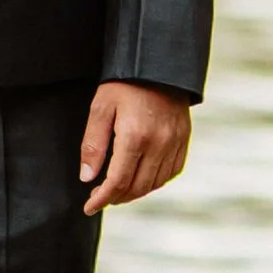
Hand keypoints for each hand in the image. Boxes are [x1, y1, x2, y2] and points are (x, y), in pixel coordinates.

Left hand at [79, 80, 190, 215]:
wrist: (157, 65)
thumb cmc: (124, 85)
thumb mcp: (100, 108)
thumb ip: (93, 144)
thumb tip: (87, 178)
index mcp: (135, 137)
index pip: (118, 181)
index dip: (102, 199)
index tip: (89, 207)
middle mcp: (159, 144)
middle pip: (138, 187)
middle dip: (117, 198)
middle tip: (100, 197)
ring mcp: (175, 143)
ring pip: (155, 183)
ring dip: (135, 192)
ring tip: (117, 190)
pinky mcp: (184, 139)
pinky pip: (172, 171)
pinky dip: (156, 181)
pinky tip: (142, 178)